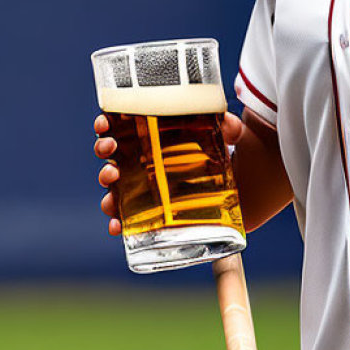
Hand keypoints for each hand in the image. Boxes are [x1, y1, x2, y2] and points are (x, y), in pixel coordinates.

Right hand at [94, 112, 243, 235]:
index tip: (104, 123)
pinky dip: (118, 224)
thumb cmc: (226, 157)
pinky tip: (118, 226)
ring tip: (112, 178)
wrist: (245, 188)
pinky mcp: (156, 215)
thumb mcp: (230, 138)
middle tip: (110, 147)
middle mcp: (144, 164)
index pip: (120, 129)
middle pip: (112, 156)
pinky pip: (129, 222)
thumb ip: (231, 128)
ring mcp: (147, 190)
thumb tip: (229, 123)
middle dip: (103, 150)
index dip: (105, 125)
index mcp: (154, 140)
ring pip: (114, 188)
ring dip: (106, 184)